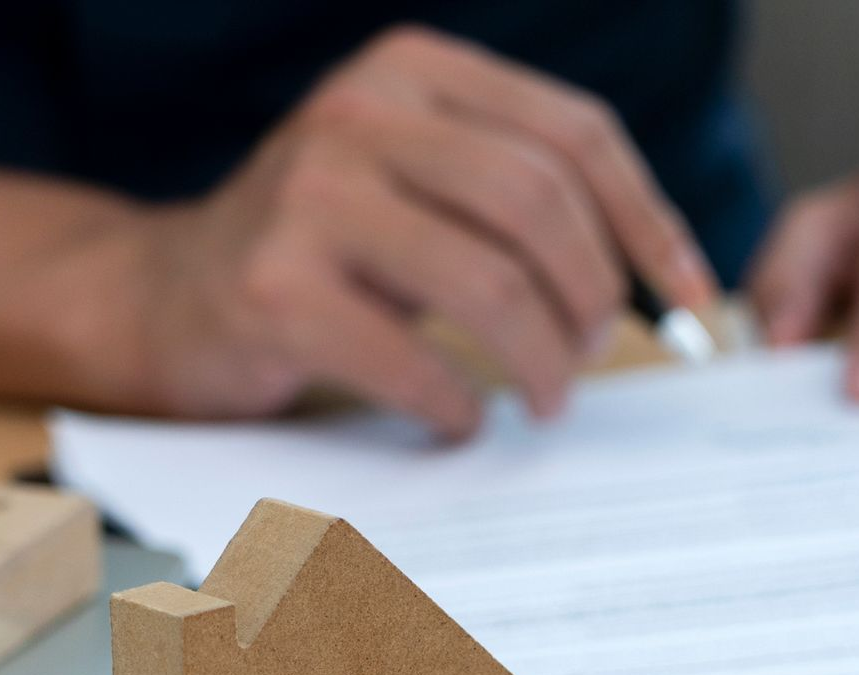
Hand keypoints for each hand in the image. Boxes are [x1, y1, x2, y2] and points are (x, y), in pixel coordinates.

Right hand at [110, 26, 713, 432]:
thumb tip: (658, 272)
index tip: (691, 294)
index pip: (573, 132)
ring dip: (541, 360)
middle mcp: (358, 113)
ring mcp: (308, 197)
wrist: (168, 297)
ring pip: (487, 282)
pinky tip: (459, 420)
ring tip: (546, 399)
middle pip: (538, 204)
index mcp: (412, 70)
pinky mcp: (273, 288)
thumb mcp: (419, 184)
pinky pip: (413, 359)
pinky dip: (457, 406)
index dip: (649, 219)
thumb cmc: (325, 253)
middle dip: (592, 296)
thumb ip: (516, 194)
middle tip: (591, 357)